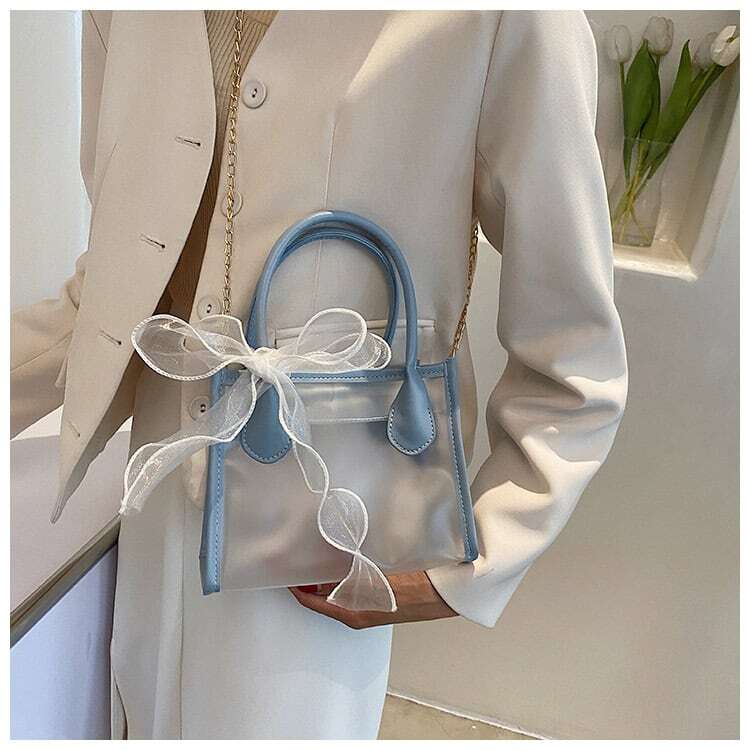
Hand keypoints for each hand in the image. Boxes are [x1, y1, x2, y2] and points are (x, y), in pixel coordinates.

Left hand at [289, 570, 456, 628]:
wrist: (444, 591)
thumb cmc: (413, 585)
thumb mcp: (372, 576)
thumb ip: (345, 572)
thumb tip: (322, 565)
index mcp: (350, 612)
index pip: (310, 601)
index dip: (295, 587)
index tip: (284, 572)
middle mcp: (357, 614)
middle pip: (322, 598)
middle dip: (310, 579)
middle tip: (300, 557)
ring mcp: (370, 608)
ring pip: (338, 593)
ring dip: (328, 577)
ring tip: (320, 553)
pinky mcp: (382, 600)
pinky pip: (353, 589)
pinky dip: (344, 576)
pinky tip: (348, 557)